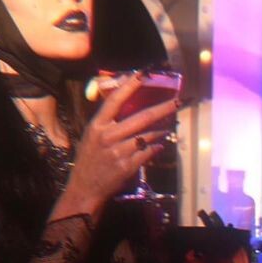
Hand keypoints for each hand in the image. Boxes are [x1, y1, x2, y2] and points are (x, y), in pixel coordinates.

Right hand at [64, 74, 177, 207]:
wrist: (85, 188)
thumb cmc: (89, 160)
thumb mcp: (91, 136)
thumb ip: (106, 121)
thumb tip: (125, 104)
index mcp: (97, 125)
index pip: (115, 100)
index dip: (129, 86)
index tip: (143, 74)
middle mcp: (108, 136)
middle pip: (141, 118)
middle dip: (162, 108)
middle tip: (177, 102)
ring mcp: (118, 152)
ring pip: (148, 136)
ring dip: (161, 131)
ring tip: (168, 127)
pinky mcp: (127, 167)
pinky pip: (148, 153)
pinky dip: (155, 148)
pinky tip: (159, 146)